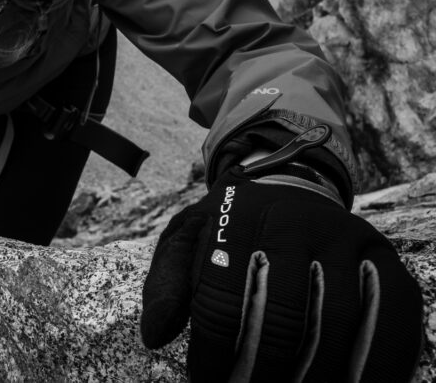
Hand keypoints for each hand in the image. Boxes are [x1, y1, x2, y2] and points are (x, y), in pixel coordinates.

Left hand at [141, 167, 423, 381]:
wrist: (285, 185)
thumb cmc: (228, 228)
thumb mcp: (187, 241)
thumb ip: (167, 284)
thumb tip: (153, 335)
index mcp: (236, 216)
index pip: (220, 300)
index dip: (213, 355)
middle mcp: (294, 221)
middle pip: (283, 316)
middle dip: (265, 373)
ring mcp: (344, 237)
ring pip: (340, 321)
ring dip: (319, 375)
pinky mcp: (383, 255)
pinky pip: (394, 314)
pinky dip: (380, 361)